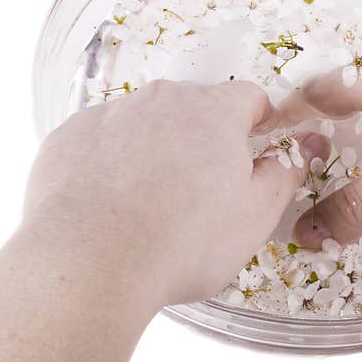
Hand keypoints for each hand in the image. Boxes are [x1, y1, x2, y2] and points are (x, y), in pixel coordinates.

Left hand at [22, 79, 328, 305]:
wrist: (91, 263)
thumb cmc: (184, 241)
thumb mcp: (256, 216)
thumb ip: (282, 176)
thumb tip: (293, 156)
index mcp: (214, 110)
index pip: (249, 98)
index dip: (257, 124)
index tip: (255, 151)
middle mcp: (161, 99)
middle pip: (195, 109)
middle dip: (204, 141)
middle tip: (203, 193)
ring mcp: (110, 114)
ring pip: (146, 124)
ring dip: (156, 151)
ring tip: (152, 206)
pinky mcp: (68, 138)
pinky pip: (101, 142)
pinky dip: (110, 164)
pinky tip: (112, 205)